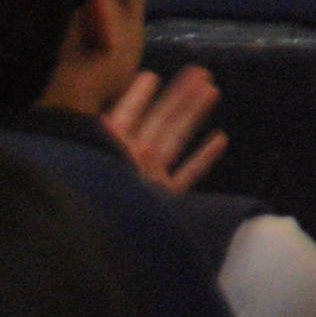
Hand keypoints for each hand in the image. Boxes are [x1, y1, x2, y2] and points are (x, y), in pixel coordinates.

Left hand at [100, 65, 227, 195]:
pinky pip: (187, 174)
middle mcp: (134, 159)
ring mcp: (152, 178)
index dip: (138, 94)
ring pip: (177, 139)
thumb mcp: (96, 153)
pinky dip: (202, 157)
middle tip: (199, 70)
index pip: (127, 113)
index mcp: (113, 147)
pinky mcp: (167, 198)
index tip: (152, 74)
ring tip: (212, 91)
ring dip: (194, 115)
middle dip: (179, 95)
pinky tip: (219, 139)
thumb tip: (106, 106)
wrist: (105, 246)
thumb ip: (108, 131)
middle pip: (160, 120)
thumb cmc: (96, 197)